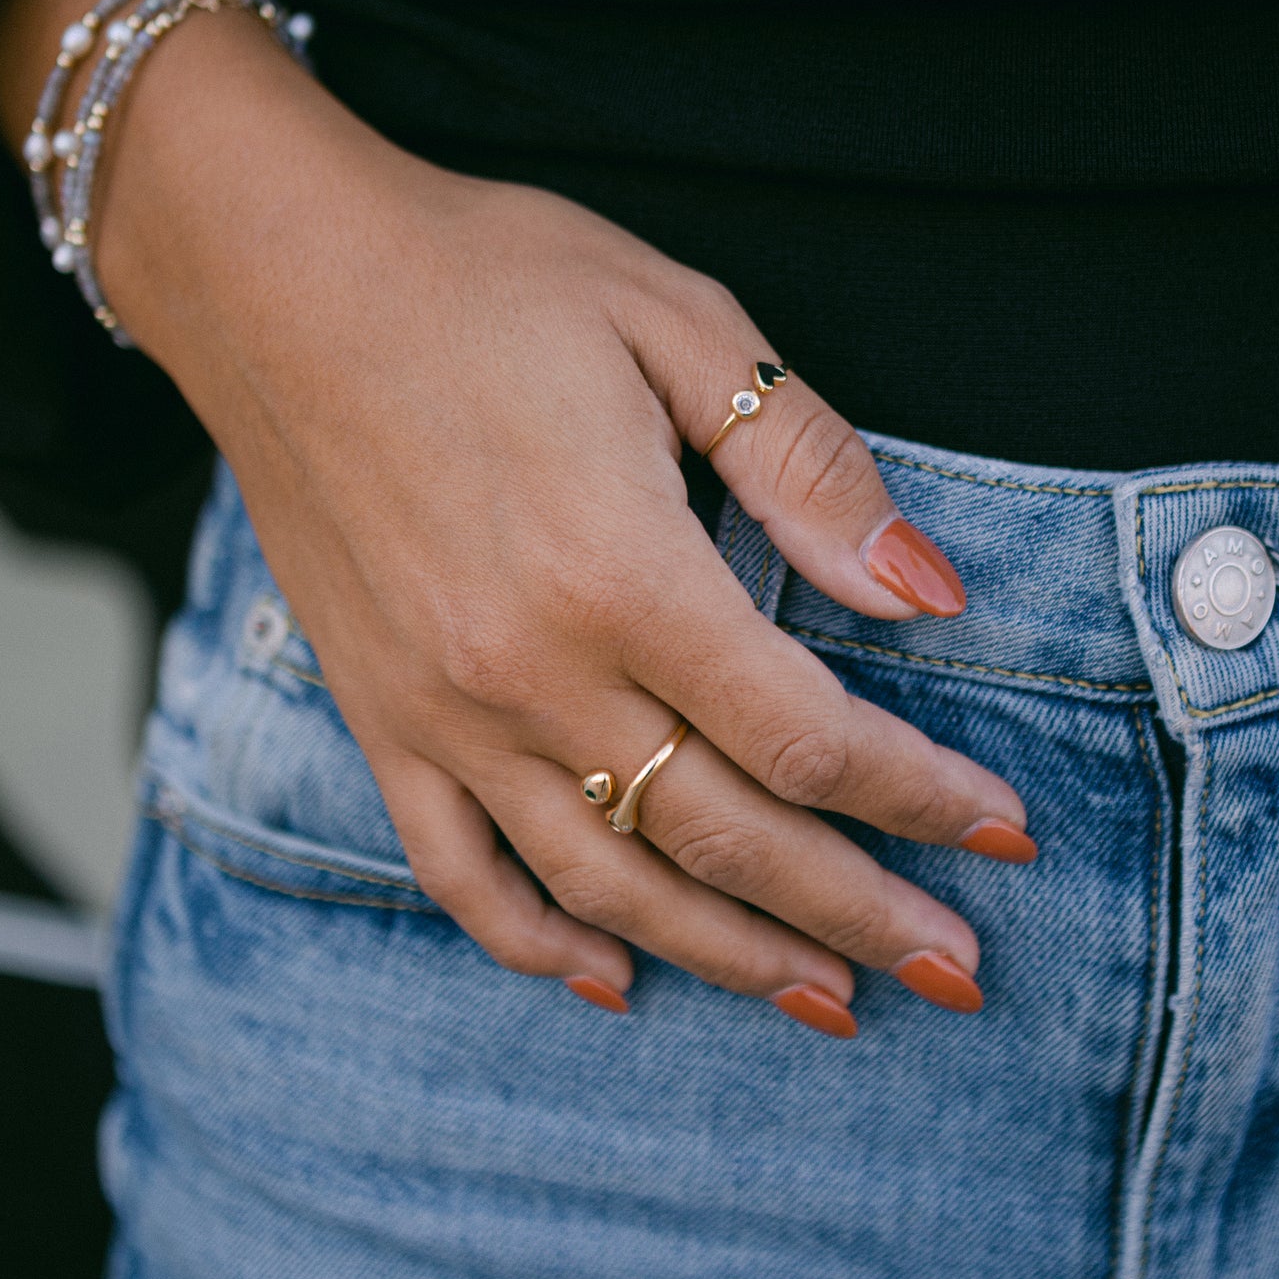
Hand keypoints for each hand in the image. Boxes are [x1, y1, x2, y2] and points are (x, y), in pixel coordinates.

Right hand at [0, 0, 1034, 1037]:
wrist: (274, 276)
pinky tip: (614, 982)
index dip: (919, 798)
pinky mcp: (378, 718)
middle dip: (857, 914)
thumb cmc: (483, 279)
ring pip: (606, 884)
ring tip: (828, 1002)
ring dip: (729, 957)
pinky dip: (538, 942)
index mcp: (620, 569)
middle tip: (958, 976)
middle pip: (726, 837)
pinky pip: (458, 872)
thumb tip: (928, 592)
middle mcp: (529, 671)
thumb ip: (805, 465)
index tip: (1004, 833)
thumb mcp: (675, 321)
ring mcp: (442, 712)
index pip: (804, 734)